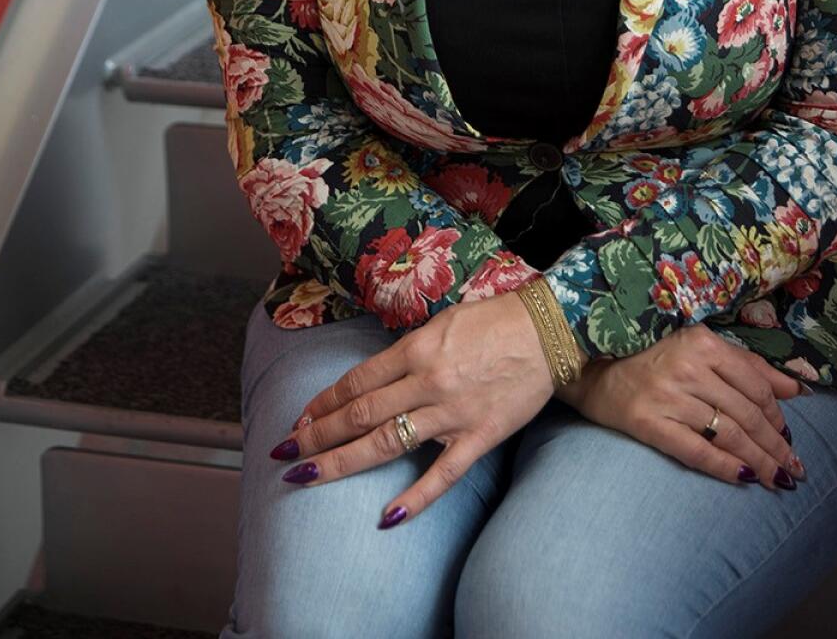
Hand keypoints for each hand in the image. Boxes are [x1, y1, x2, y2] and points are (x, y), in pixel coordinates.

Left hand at [268, 292, 554, 524]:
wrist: (548, 331)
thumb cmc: (494, 320)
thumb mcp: (443, 322)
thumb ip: (409, 350)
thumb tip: (376, 375)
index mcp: (417, 348)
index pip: (357, 382)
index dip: (323, 403)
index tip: (301, 419)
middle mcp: (427, 381)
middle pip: (360, 414)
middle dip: (318, 434)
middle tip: (287, 453)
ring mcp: (452, 413)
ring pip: (387, 443)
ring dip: (342, 461)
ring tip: (309, 476)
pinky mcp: (479, 437)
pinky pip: (443, 473)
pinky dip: (416, 497)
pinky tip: (388, 517)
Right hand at [553, 325, 808, 491]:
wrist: (589, 366)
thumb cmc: (649, 354)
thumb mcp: (698, 348)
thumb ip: (747, 365)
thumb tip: (797, 389)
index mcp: (703, 342)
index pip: (755, 383)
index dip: (777, 414)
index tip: (788, 435)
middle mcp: (688, 366)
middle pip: (746, 413)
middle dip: (775, 445)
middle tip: (793, 468)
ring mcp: (668, 396)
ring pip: (728, 434)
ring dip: (759, 461)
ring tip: (777, 479)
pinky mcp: (648, 423)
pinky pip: (697, 452)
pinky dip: (725, 468)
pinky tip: (744, 480)